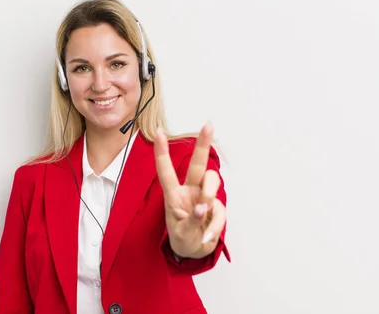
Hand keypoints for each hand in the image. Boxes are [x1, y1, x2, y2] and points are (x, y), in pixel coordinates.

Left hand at [154, 123, 226, 258]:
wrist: (194, 252)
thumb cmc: (183, 238)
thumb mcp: (182, 233)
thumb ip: (192, 220)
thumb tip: (204, 208)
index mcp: (173, 195)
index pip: (166, 171)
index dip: (162, 152)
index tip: (159, 132)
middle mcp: (189, 191)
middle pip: (197, 165)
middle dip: (202, 144)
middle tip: (208, 125)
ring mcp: (204, 198)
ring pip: (212, 183)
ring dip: (209, 195)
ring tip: (203, 216)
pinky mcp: (217, 208)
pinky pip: (220, 212)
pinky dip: (214, 227)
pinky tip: (206, 237)